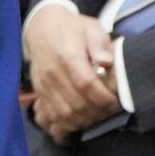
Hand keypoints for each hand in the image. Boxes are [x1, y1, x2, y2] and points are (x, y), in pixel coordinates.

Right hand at [25, 4, 119, 140]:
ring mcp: (43, 85)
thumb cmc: (72, 27)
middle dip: (96, 113)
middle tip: (109, 112)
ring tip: (95, 118)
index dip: (103, 98)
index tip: (115, 102)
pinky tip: (73, 128)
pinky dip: (60, 127)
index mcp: (67, 56)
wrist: (42, 27)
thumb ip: (100, 43)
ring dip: (81, 122)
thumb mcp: (91, 27)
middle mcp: (53, 73)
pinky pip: (46, 116)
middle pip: (75, 104)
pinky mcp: (39, 93)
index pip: (86, 84)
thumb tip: (106, 62)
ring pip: (62, 114)